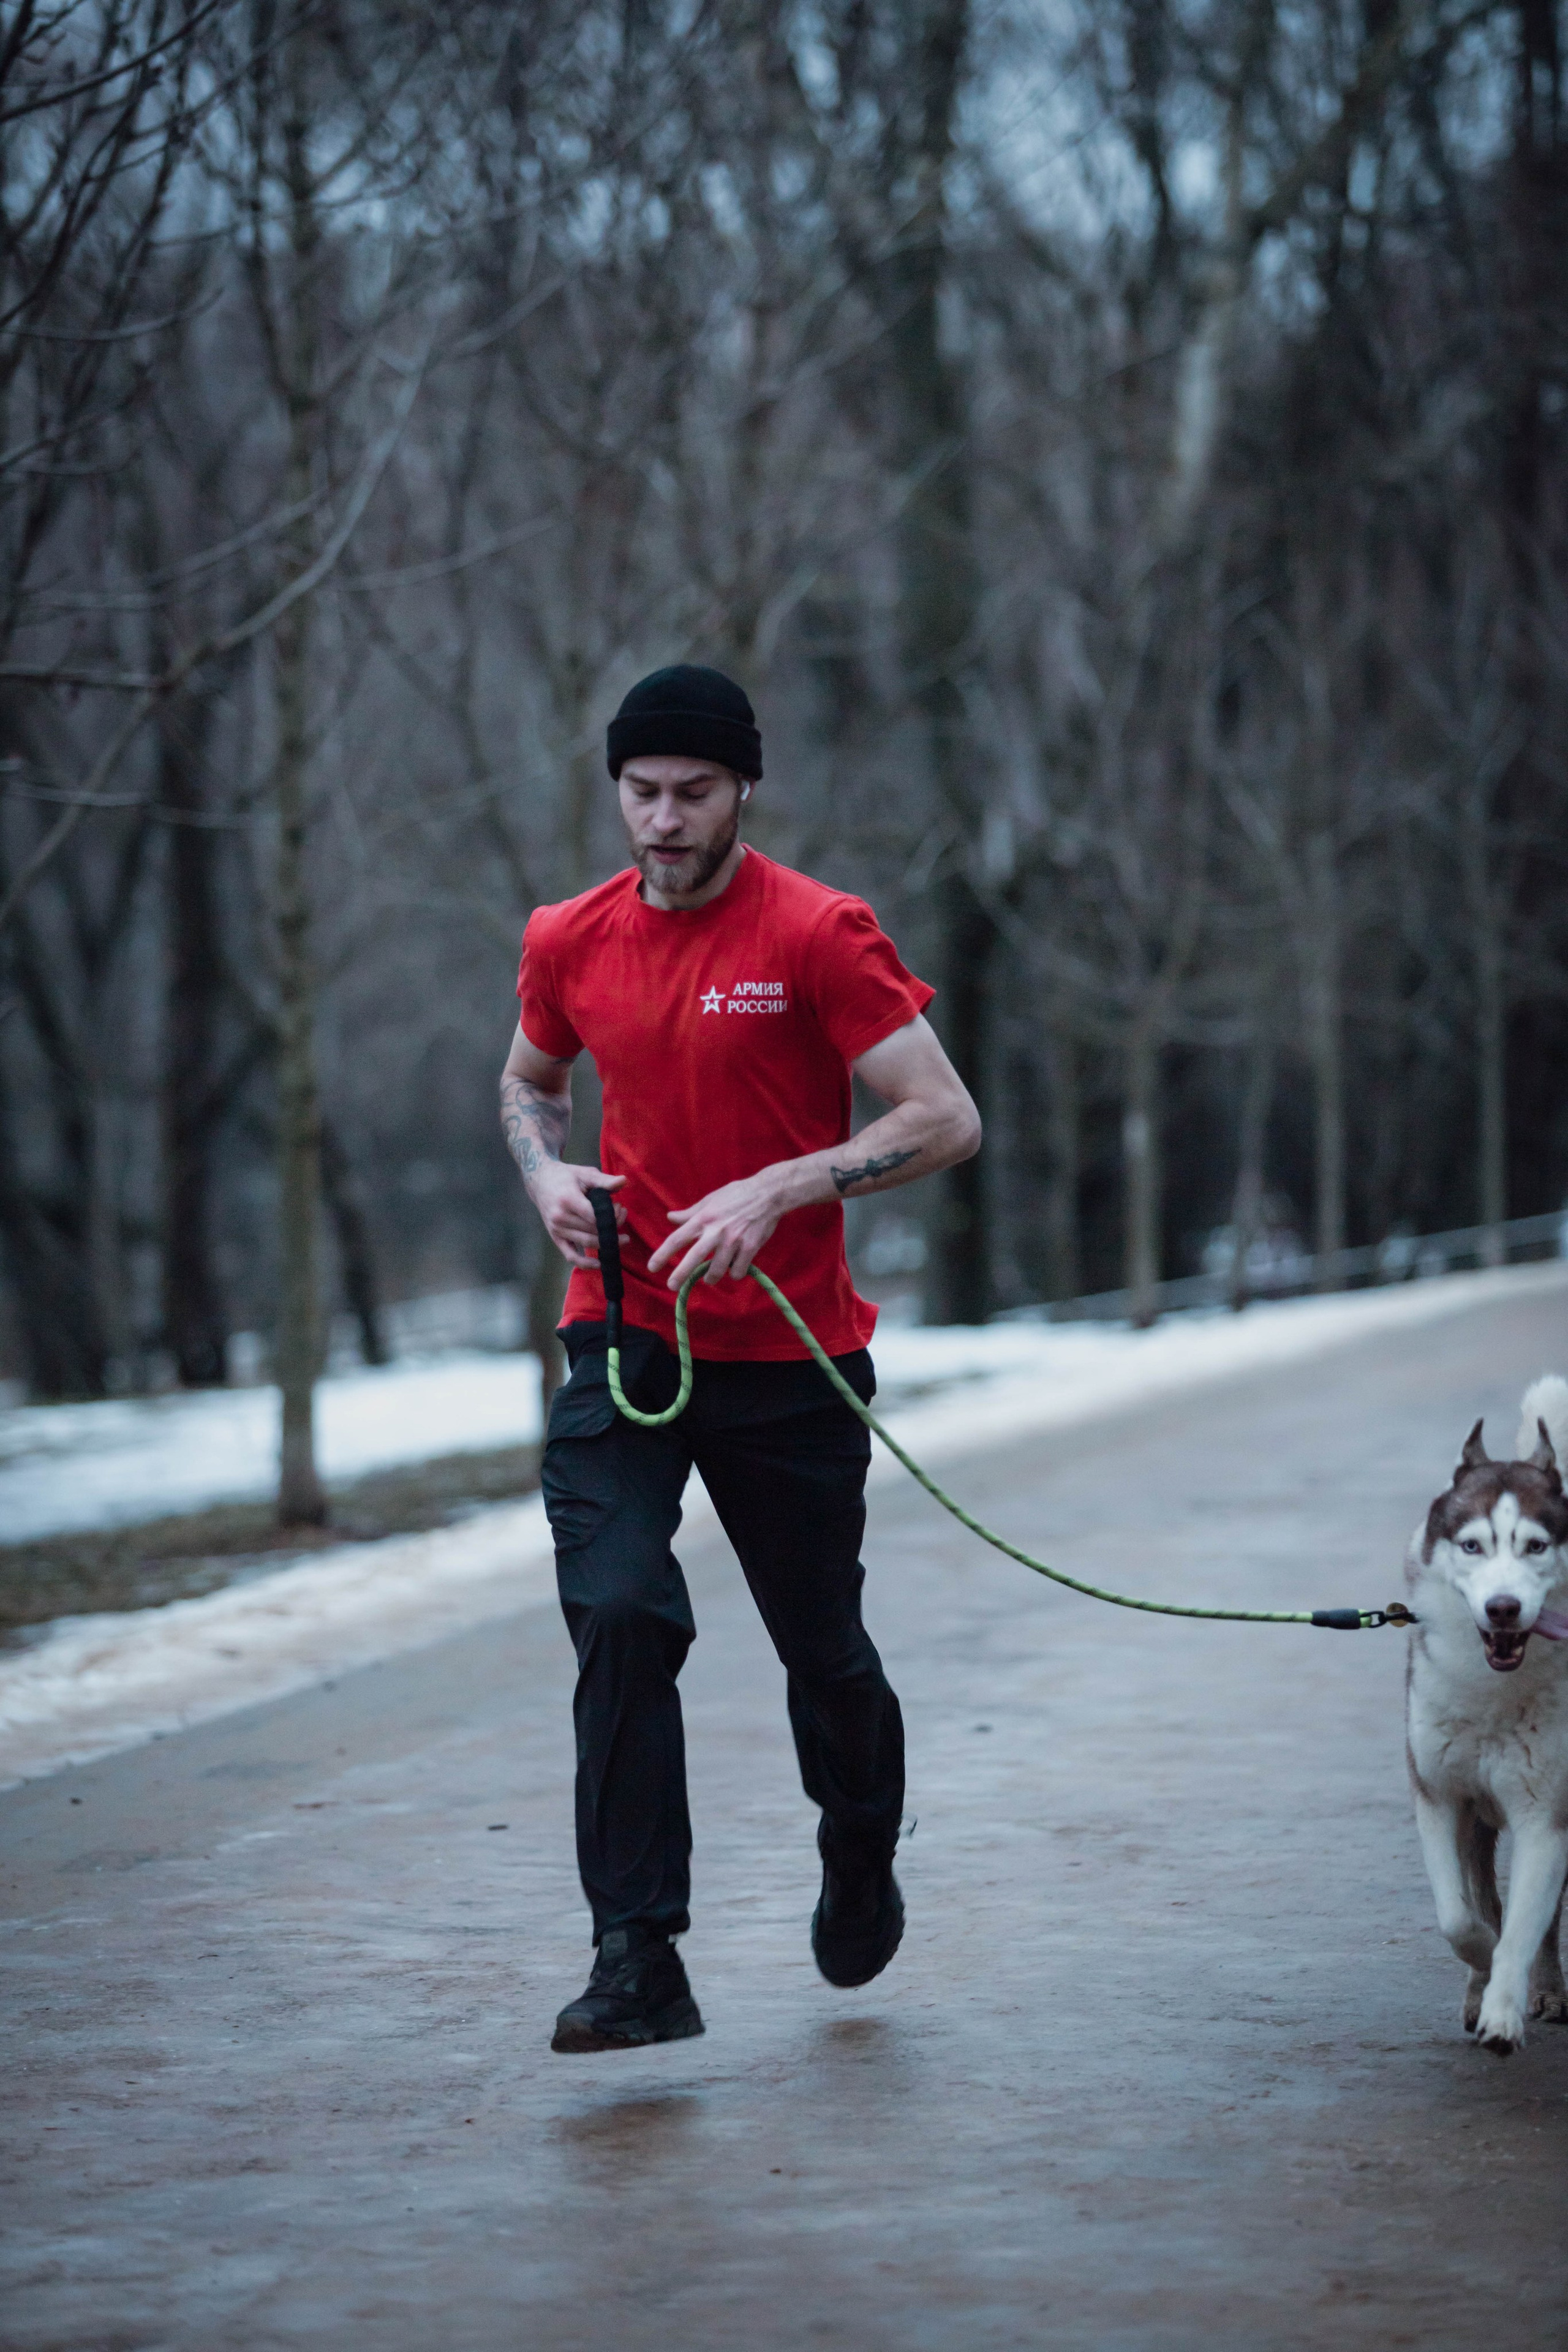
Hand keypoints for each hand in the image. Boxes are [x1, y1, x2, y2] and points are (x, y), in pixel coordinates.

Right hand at [529, 1164, 624, 1270]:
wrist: (540, 1181)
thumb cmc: (565, 1176)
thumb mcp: (585, 1173)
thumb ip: (604, 1180)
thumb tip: (624, 1181)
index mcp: (568, 1199)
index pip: (595, 1217)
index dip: (612, 1217)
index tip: (620, 1209)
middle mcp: (560, 1217)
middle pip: (593, 1230)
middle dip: (612, 1227)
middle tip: (622, 1216)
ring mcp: (557, 1229)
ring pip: (587, 1242)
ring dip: (607, 1242)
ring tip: (621, 1235)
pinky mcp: (555, 1238)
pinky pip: (570, 1255)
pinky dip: (585, 1263)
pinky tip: (599, 1264)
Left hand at [649, 1170, 786, 1288]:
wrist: (768, 1194)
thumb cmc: (737, 1194)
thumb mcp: (710, 1199)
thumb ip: (690, 1212)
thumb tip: (670, 1218)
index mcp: (703, 1218)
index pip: (677, 1238)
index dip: (662, 1254)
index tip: (652, 1267)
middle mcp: (716, 1231)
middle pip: (693, 1258)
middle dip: (680, 1274)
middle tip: (672, 1286)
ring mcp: (733, 1241)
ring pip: (717, 1270)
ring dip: (711, 1278)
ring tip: (710, 1278)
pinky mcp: (750, 1248)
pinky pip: (738, 1271)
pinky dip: (734, 1273)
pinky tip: (735, 1268)